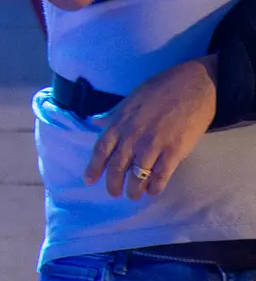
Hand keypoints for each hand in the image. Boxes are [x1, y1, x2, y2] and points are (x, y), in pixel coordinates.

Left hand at [84, 56, 216, 199]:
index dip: (93, 168)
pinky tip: (153, 192)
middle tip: (114, 193)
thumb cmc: (158, 89)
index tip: (88, 181)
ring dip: (134, 189)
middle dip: (113, 184)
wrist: (191, 85)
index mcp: (119, 123)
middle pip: (117, 167)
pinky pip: (161, 175)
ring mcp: (153, 145)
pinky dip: (156, 187)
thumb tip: (96, 122)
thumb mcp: (129, 99)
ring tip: (134, 195)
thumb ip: (112, 115)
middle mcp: (132, 136)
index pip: (100, 150)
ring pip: (138, 175)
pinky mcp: (174, 150)